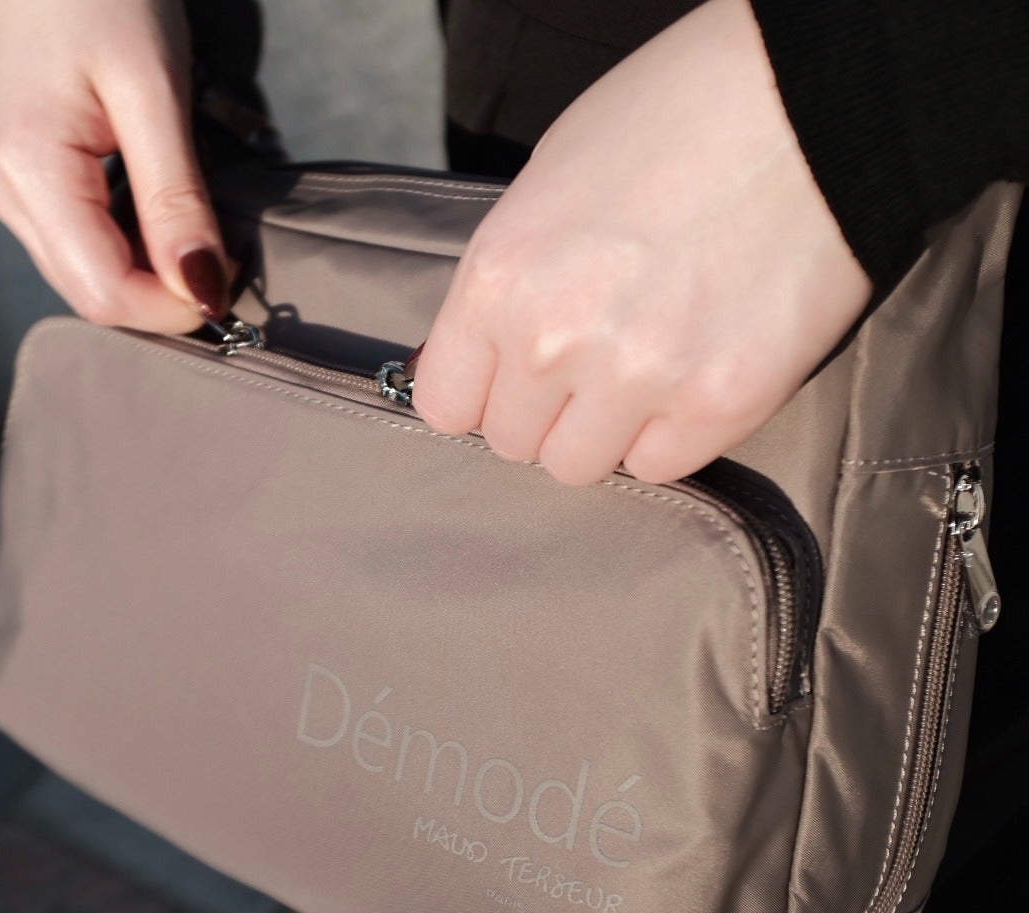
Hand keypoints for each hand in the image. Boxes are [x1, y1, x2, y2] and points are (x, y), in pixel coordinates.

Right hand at [0, 0, 233, 332]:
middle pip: (93, 294)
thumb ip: (176, 201)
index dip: (173, 306)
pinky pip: (85, 248)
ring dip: (152, 276)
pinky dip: (135, 251)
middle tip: (223, 258)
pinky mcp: (23, 185)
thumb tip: (202, 291)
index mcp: (27, 170)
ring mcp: (7, 191)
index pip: (103, 292)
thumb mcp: (156, 95)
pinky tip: (164, 218)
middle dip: (165, 295)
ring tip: (196, 230)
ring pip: (89, 277)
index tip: (229, 279)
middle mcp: (4, 193)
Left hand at [409, 0, 872, 485]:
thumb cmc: (671, 121)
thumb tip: (465, 365)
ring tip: (644, 368)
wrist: (812, 101)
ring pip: (578, 467)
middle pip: (513, 443)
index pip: (445, 407)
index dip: (480, 395)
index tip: (509, 380)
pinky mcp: (719, 405)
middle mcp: (554, 342)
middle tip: (592, 359)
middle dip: (544, 410)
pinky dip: (668, 434)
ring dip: (601, 431)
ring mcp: (638, 379)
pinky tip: (691, 376)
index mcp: (499, 278)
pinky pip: (659, 466)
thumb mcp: (546, 185)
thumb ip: (502, 290)